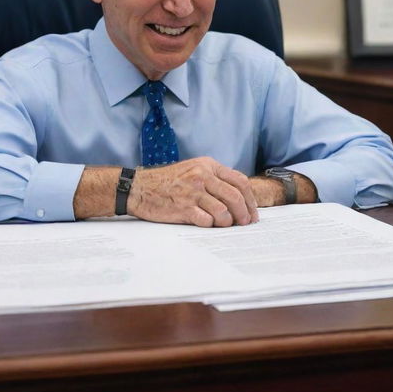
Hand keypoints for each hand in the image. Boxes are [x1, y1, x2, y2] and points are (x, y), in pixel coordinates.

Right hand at [128, 157, 258, 227]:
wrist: (139, 187)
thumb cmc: (167, 181)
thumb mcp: (193, 169)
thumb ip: (214, 178)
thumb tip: (239, 197)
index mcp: (207, 165)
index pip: (240, 181)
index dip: (250, 199)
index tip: (252, 212)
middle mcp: (202, 176)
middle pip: (235, 197)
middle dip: (244, 214)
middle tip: (244, 223)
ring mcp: (192, 193)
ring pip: (223, 212)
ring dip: (227, 222)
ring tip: (224, 224)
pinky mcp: (183, 208)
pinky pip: (207, 221)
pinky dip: (211, 226)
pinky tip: (206, 223)